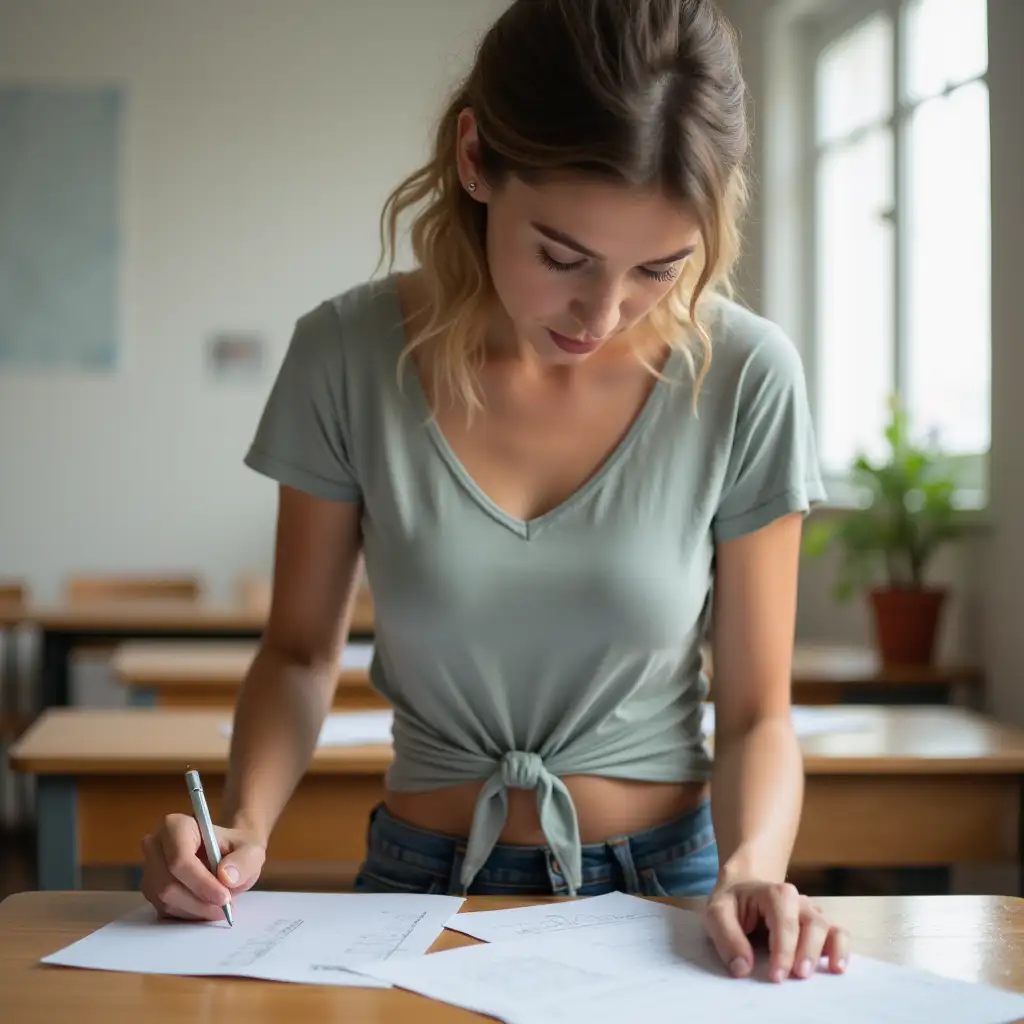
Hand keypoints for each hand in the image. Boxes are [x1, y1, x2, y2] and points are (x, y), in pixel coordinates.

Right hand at [140, 813, 265, 920]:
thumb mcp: (252, 850)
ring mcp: (150, 869)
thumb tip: (226, 876)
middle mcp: (156, 846)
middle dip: (198, 901)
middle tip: (226, 906)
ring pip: (165, 900)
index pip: (179, 860)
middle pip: (167, 884)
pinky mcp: (152, 890)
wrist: (230, 856)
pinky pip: (165, 910)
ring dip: (195, 910)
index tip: (224, 897)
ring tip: (221, 907)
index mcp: (176, 826)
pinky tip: (207, 908)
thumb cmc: (237, 849)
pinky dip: (189, 914)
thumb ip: (244, 861)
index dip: (201, 883)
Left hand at [702, 879, 848, 981]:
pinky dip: (842, 949)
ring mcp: (810, 912)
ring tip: (825, 973)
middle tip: (798, 976)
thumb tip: (743, 968)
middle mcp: (798, 900)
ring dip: (828, 951)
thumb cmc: (732, 902)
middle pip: (812, 924)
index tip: (775, 977)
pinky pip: (839, 933)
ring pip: (829, 928)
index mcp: (774, 893)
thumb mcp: (717, 913)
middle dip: (807, 951)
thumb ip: (727, 937)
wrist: (743, 888)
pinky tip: (837, 966)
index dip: (783, 950)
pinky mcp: (818, 926)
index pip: (784, 922)